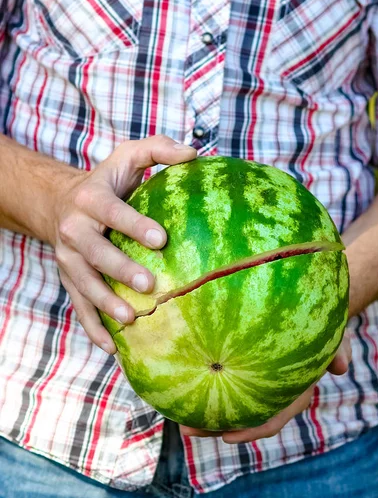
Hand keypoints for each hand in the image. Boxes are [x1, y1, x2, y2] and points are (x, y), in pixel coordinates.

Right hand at [50, 135, 195, 353]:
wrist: (61, 204)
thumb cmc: (107, 182)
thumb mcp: (128, 156)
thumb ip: (159, 149)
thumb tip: (195, 154)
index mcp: (90, 199)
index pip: (111, 212)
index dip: (133, 225)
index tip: (161, 239)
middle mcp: (74, 230)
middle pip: (94, 253)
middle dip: (120, 269)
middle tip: (150, 284)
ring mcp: (69, 260)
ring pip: (85, 284)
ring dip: (105, 303)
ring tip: (130, 319)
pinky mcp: (70, 281)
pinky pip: (79, 307)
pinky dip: (93, 328)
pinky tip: (113, 348)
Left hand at [180, 334, 351, 443]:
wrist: (305, 314)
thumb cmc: (319, 329)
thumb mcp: (333, 336)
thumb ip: (338, 349)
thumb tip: (342, 368)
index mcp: (291, 395)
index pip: (272, 419)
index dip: (251, 431)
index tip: (228, 436)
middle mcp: (270, 395)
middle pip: (241, 419)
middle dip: (215, 427)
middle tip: (188, 430)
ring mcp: (254, 385)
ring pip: (227, 405)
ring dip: (203, 413)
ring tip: (175, 414)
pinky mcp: (239, 370)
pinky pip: (221, 384)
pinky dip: (203, 388)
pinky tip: (181, 385)